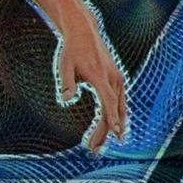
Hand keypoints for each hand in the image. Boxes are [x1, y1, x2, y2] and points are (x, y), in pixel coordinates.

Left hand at [55, 7, 126, 151]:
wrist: (84, 32)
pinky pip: (119, 101)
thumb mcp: (64, 64)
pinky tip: (110, 128)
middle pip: (113, 110)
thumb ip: (66, 82)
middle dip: (105, 132)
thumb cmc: (71, 50)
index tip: (116, 133)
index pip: (108, 101)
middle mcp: (113, 78)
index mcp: (100, 76)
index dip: (112, 118)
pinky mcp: (117, 78)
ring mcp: (117, 78)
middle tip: (93, 150)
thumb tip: (65, 100)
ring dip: (110, 127)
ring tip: (97, 144)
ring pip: (118, 108)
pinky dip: (115, 116)